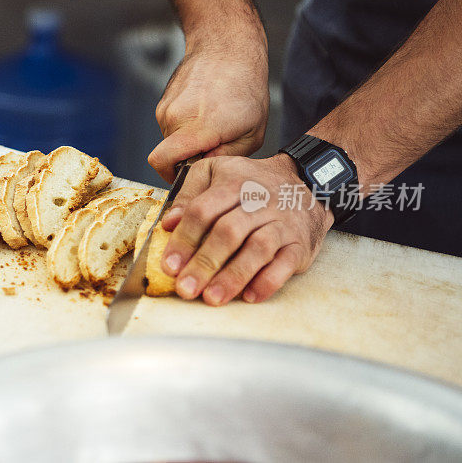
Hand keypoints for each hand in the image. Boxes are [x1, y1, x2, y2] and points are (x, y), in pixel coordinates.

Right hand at [148, 33, 269, 182]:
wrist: (227, 46)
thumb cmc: (246, 87)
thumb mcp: (252, 133)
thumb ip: (225, 158)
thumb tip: (203, 170)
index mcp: (197, 128)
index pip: (162, 162)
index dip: (173, 176)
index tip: (189, 175)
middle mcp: (175, 118)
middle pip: (169, 155)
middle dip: (188, 157)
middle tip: (215, 144)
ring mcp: (166, 108)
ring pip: (170, 140)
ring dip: (188, 140)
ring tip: (213, 122)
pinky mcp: (164, 101)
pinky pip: (171, 125)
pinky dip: (186, 126)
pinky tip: (206, 111)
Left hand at [160, 154, 333, 304]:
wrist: (304, 184)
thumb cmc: (249, 184)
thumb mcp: (214, 174)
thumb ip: (189, 195)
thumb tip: (168, 223)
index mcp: (233, 182)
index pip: (203, 211)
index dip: (184, 240)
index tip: (170, 266)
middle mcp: (260, 201)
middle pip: (228, 232)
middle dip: (204, 263)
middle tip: (185, 288)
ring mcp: (283, 223)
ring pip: (258, 249)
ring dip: (233, 276)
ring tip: (212, 298)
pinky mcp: (300, 243)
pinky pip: (286, 263)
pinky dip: (267, 282)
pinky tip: (248, 296)